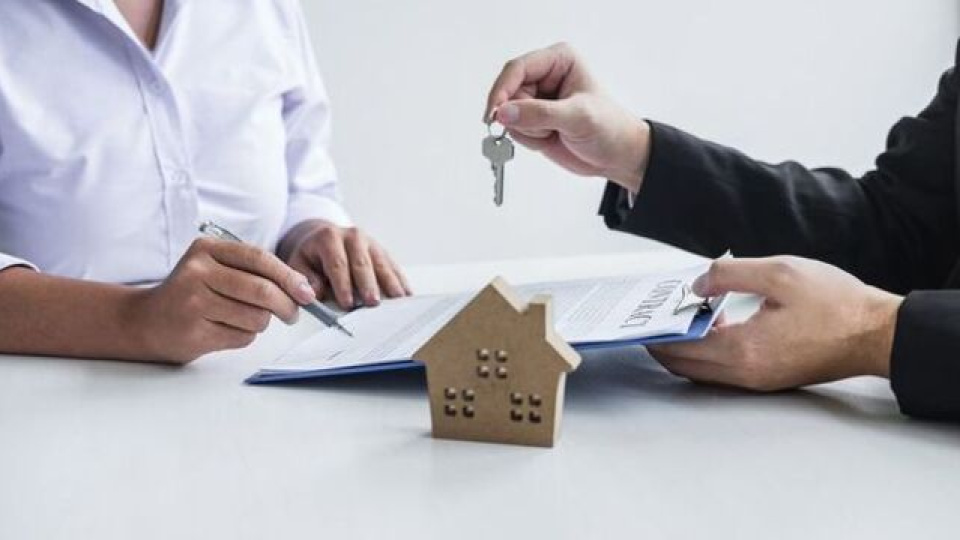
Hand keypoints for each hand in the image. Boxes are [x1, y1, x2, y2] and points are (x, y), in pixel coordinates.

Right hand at [130, 237, 316, 363]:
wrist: (146, 321)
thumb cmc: (192, 293)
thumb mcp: (215, 268)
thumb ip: (253, 271)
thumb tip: (301, 288)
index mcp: (206, 249)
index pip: (259, 259)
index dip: (289, 277)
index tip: (307, 292)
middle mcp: (197, 272)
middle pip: (262, 290)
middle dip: (286, 306)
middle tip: (292, 315)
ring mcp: (194, 303)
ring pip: (255, 317)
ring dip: (260, 324)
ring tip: (243, 320)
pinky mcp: (194, 332)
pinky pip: (241, 337)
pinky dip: (244, 337)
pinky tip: (224, 330)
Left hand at [278, 220, 410, 309]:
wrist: (324, 238)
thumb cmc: (311, 256)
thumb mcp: (298, 263)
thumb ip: (304, 277)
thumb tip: (315, 292)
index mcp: (329, 238)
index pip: (337, 263)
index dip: (342, 284)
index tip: (347, 302)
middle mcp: (353, 236)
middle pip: (362, 262)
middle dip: (368, 284)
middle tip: (373, 303)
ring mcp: (371, 243)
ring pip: (382, 264)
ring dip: (389, 284)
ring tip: (396, 301)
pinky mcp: (383, 252)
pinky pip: (393, 267)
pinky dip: (400, 281)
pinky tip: (406, 295)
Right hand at [485, 42, 650, 190]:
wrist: (618, 157)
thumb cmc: (610, 128)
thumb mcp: (577, 118)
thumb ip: (539, 114)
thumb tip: (504, 112)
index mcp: (558, 61)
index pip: (517, 69)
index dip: (502, 90)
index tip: (495, 113)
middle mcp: (545, 76)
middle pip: (509, 93)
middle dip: (523, 116)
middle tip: (548, 128)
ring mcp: (537, 99)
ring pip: (508, 114)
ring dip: (528, 130)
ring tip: (554, 133)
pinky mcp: (533, 120)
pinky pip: (514, 130)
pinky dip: (529, 139)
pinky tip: (550, 138)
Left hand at [650, 256, 903, 391]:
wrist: (876, 333)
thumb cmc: (836, 303)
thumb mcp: (779, 272)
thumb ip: (730, 274)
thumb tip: (696, 285)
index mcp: (744, 349)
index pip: (680, 348)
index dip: (656, 333)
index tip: (641, 317)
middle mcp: (746, 373)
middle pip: (685, 366)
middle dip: (663, 343)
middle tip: (652, 318)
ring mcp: (758, 380)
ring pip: (704, 371)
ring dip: (686, 348)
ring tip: (682, 315)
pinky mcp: (769, 378)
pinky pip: (724, 370)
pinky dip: (709, 351)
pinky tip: (714, 324)